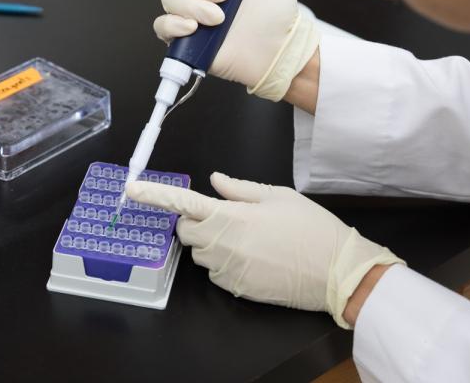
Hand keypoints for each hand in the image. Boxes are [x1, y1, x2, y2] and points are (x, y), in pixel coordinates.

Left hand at [126, 173, 402, 327]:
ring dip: (210, 243)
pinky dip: (224, 262)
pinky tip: (252, 257)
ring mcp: (228, 270)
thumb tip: (215, 179)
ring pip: (199, 254)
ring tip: (244, 237)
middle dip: (194, 221)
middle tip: (221, 215)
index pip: (182, 202)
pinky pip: (216, 273)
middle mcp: (222, 245)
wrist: (337, 270)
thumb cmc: (309, 227)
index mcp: (229, 216)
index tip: (132, 188)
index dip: (154, 195)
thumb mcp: (277, 195)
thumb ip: (239, 189)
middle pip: (185, 231)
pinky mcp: (237, 289)